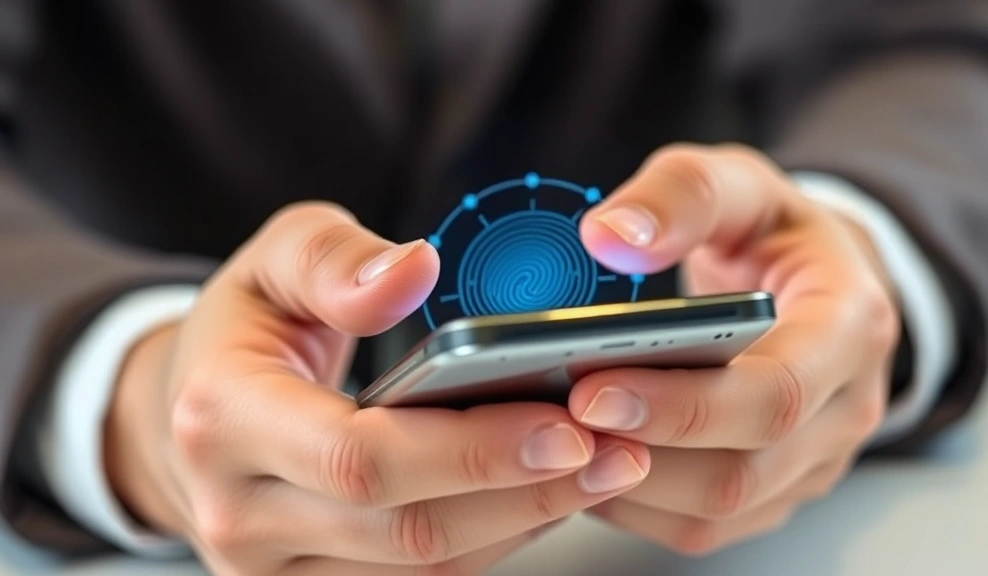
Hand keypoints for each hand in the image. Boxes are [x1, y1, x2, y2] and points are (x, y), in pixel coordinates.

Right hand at [104, 202, 650, 574]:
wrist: (191, 412)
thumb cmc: (246, 329)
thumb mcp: (272, 262)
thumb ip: (333, 258)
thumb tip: (412, 271)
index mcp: (223, 419)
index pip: (357, 456)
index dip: (467, 449)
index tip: (563, 422)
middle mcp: (238, 513)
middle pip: (403, 529)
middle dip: (522, 492)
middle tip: (616, 449)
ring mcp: (272, 569)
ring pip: (422, 569)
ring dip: (522, 522)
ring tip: (603, 469)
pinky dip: (492, 541)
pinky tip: (545, 495)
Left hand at [573, 144, 899, 554]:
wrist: (816, 277)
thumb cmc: (773, 232)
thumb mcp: (739, 184)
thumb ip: (682, 195)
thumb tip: (609, 237)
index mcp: (850, 326)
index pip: (778, 393)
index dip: (684, 404)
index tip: (591, 387)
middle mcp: (845, 408)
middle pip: (745, 469)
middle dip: (642, 449)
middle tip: (556, 417)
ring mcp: (813, 459)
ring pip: (718, 511)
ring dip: (629, 484)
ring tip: (557, 439)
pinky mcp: (776, 489)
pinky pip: (702, 526)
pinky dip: (634, 505)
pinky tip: (583, 461)